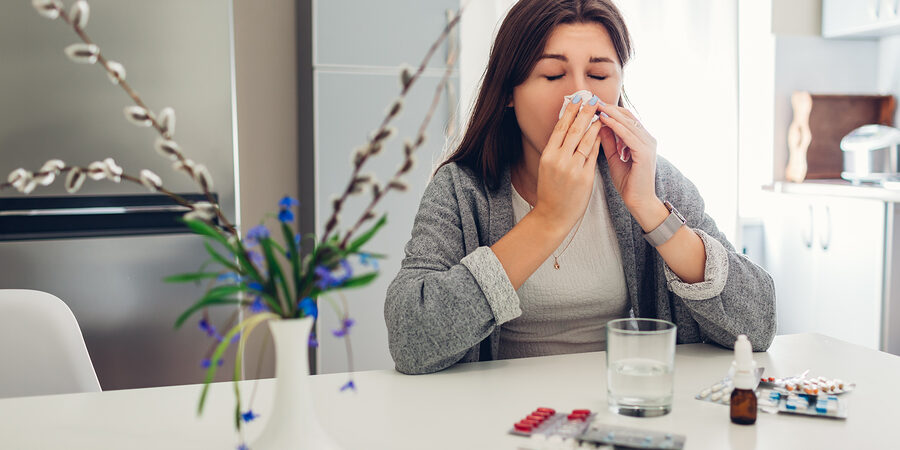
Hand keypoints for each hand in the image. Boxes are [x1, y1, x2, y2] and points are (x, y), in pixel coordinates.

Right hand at [531, 94, 602, 233]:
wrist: (553, 215)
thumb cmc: (550, 190)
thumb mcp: (547, 167)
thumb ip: (556, 149)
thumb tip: (565, 129)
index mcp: (548, 156)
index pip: (560, 128)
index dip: (569, 112)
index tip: (576, 99)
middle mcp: (559, 160)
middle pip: (573, 130)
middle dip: (584, 112)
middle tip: (592, 99)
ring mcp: (572, 169)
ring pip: (585, 140)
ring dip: (594, 124)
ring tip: (600, 112)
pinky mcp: (585, 177)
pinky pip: (593, 155)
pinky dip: (598, 141)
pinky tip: (602, 132)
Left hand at [597, 103, 658, 211]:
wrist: (639, 202)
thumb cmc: (628, 183)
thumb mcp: (614, 157)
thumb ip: (609, 141)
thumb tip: (598, 125)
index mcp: (642, 139)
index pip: (626, 118)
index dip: (610, 110)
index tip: (593, 104)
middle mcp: (648, 139)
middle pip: (627, 116)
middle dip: (609, 107)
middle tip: (592, 99)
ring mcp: (648, 144)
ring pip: (627, 122)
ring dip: (610, 113)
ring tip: (595, 105)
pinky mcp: (644, 152)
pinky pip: (628, 134)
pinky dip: (615, 126)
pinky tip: (602, 119)